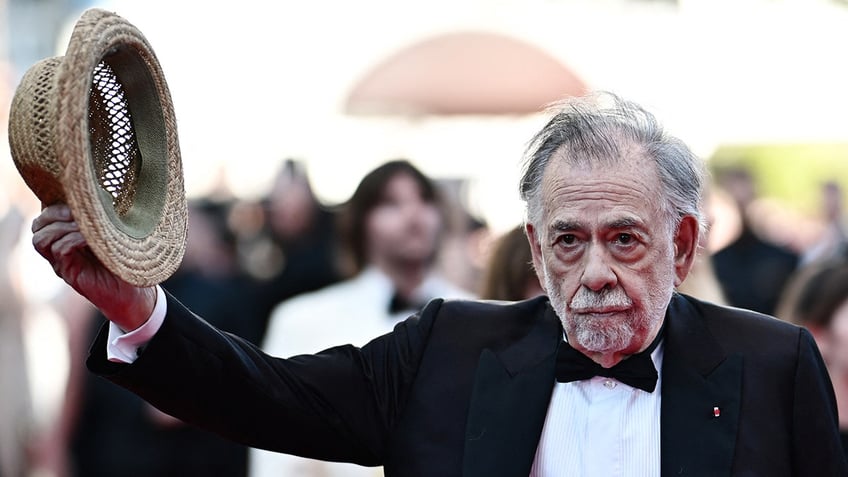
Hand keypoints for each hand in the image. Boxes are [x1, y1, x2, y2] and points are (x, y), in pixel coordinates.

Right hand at [31, 204, 155, 330]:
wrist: (135, 292)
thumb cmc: (127, 258)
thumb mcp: (114, 231)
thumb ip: (102, 215)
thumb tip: (101, 191)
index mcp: (67, 236)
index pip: (45, 216)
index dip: (54, 205)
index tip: (75, 198)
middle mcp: (60, 249)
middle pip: (38, 226)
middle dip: (53, 214)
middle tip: (75, 212)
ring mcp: (62, 263)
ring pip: (41, 239)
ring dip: (61, 227)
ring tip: (83, 226)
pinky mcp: (69, 274)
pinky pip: (59, 251)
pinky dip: (72, 240)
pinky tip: (89, 238)